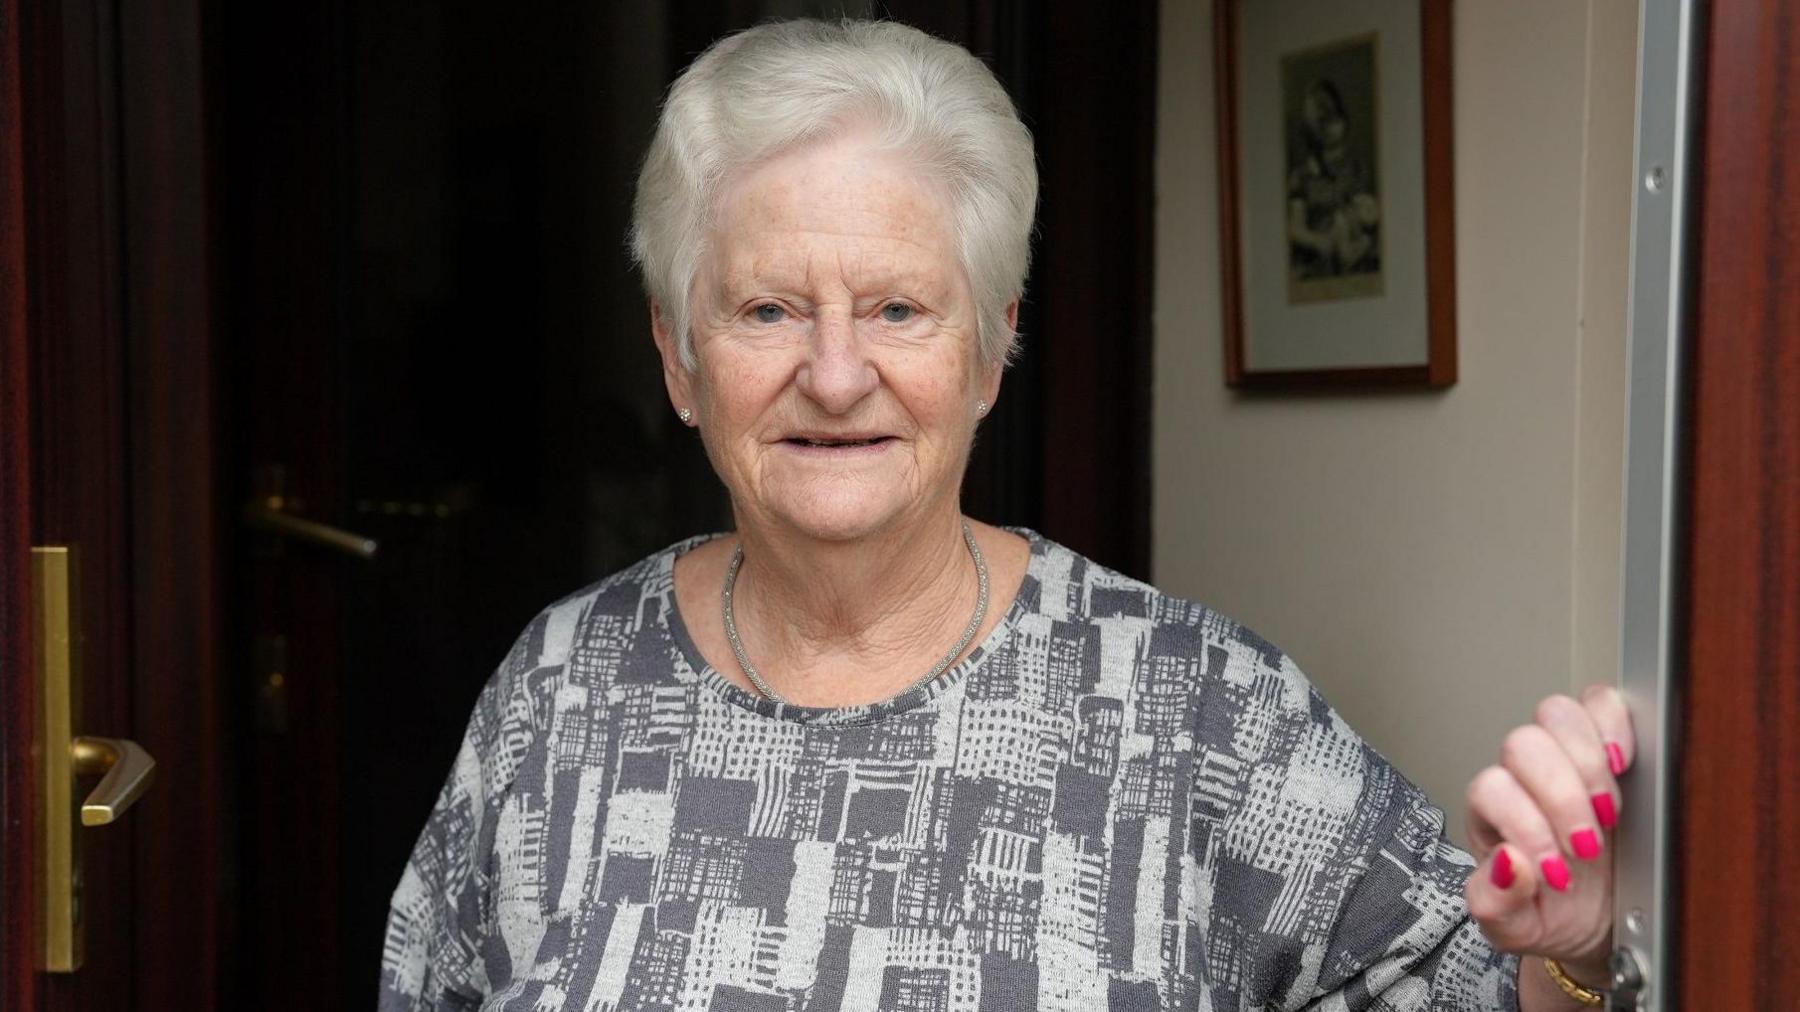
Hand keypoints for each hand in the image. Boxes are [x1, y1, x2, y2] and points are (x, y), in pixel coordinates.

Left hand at [1463, 685, 1633, 985]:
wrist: (1603, 921)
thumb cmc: (1554, 914)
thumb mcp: (1515, 928)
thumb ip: (1497, 904)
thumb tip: (1509, 863)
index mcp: (1492, 814)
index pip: (1491, 789)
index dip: (1526, 826)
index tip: (1558, 873)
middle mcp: (1522, 776)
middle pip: (1524, 744)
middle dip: (1562, 796)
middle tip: (1589, 846)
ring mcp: (1565, 755)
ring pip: (1558, 715)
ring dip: (1588, 763)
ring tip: (1610, 813)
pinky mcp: (1608, 745)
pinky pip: (1604, 704)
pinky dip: (1617, 726)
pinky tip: (1625, 766)